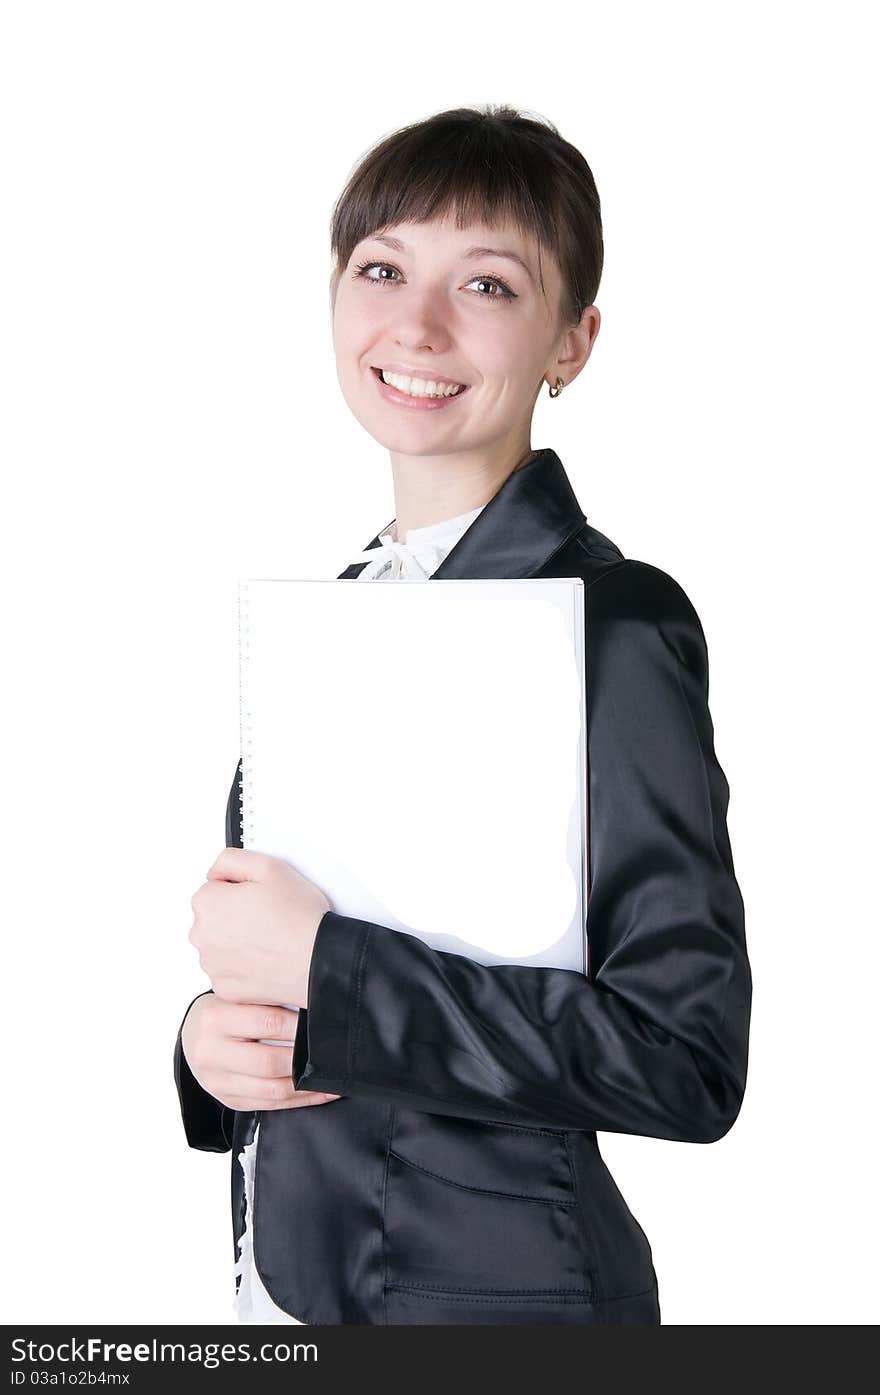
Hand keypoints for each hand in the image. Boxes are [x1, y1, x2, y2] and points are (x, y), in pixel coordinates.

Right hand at [181, 993, 340, 1111]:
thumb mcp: (235, 996)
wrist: (193, 1037)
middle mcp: (210, 1052)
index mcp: (214, 1018)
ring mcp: (217, 1081)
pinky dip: (299, 1100)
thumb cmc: (224, 1010)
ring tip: (335, 1076)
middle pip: (270, 1062)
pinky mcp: (227, 1099)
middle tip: (338, 1053)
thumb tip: (314, 1002)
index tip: (326, 1022)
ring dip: (309, 1086)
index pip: (268, 1021)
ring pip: (273, 1090)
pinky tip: (319, 1092)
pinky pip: (269, 1105)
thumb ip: (266, 998)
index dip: (301, 1025)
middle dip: (307, 1059)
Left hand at [188, 847, 329, 1006]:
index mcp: (207, 903)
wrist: (319, 960)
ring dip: (238, 940)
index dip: (241, 889)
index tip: (260, 897)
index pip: (214, 887)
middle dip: (235, 914)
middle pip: (214, 916)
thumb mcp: (269, 866)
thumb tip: (215, 873)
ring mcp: (212, 965)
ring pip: (221, 944)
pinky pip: (229, 970)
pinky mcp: (224, 988)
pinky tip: (266, 958)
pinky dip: (244, 965)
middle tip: (268, 916)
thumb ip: (231, 859)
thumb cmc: (298, 917)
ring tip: (270, 938)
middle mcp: (202, 936)